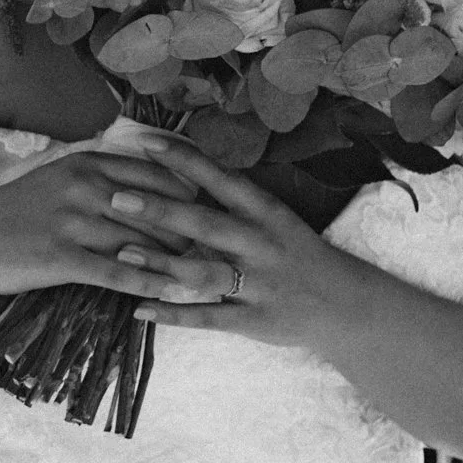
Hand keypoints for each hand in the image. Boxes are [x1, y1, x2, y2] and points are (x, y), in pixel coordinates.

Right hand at [0, 145, 221, 311]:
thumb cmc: (20, 211)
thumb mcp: (61, 179)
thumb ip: (105, 178)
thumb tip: (155, 188)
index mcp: (88, 164)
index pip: (159, 176)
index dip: (195, 195)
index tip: (222, 212)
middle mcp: (84, 188)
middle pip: (158, 210)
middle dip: (196, 232)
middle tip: (229, 251)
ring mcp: (72, 222)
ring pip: (142, 243)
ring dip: (179, 263)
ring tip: (212, 278)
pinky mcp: (62, 257)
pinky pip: (116, 273)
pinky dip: (147, 285)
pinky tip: (170, 296)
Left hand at [115, 135, 363, 347]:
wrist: (346, 305)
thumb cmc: (297, 253)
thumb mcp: (273, 218)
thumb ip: (231, 199)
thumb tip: (180, 165)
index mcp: (265, 212)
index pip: (221, 179)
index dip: (184, 159)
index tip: (146, 142)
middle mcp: (260, 244)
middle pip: (205, 224)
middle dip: (160, 211)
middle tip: (116, 198)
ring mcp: (258, 284)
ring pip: (204, 272)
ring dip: (161, 264)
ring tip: (122, 254)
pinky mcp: (255, 320)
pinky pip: (209, 318)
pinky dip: (174, 315)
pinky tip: (141, 309)